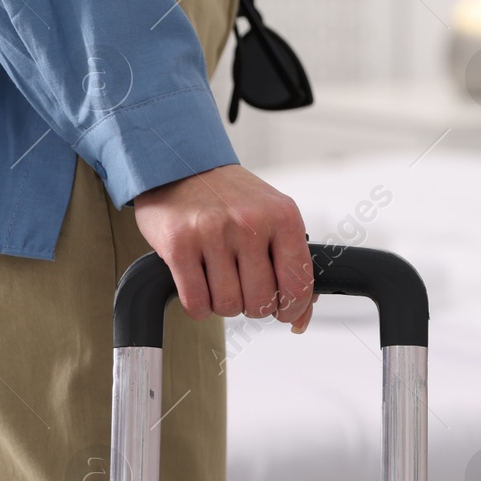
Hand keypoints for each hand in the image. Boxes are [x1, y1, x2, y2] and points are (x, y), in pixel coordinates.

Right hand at [134, 165, 314, 331]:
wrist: (181, 165)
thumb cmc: (230, 197)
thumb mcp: (272, 216)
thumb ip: (291, 262)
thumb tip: (301, 316)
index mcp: (282, 216)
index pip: (298, 282)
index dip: (293, 308)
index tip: (286, 313)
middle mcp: (250, 223)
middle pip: (261, 300)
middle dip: (254, 305)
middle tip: (245, 289)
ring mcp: (213, 233)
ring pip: (228, 305)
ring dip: (224, 304)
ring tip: (220, 282)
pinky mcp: (179, 244)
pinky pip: (196, 302)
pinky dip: (199, 307)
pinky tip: (200, 289)